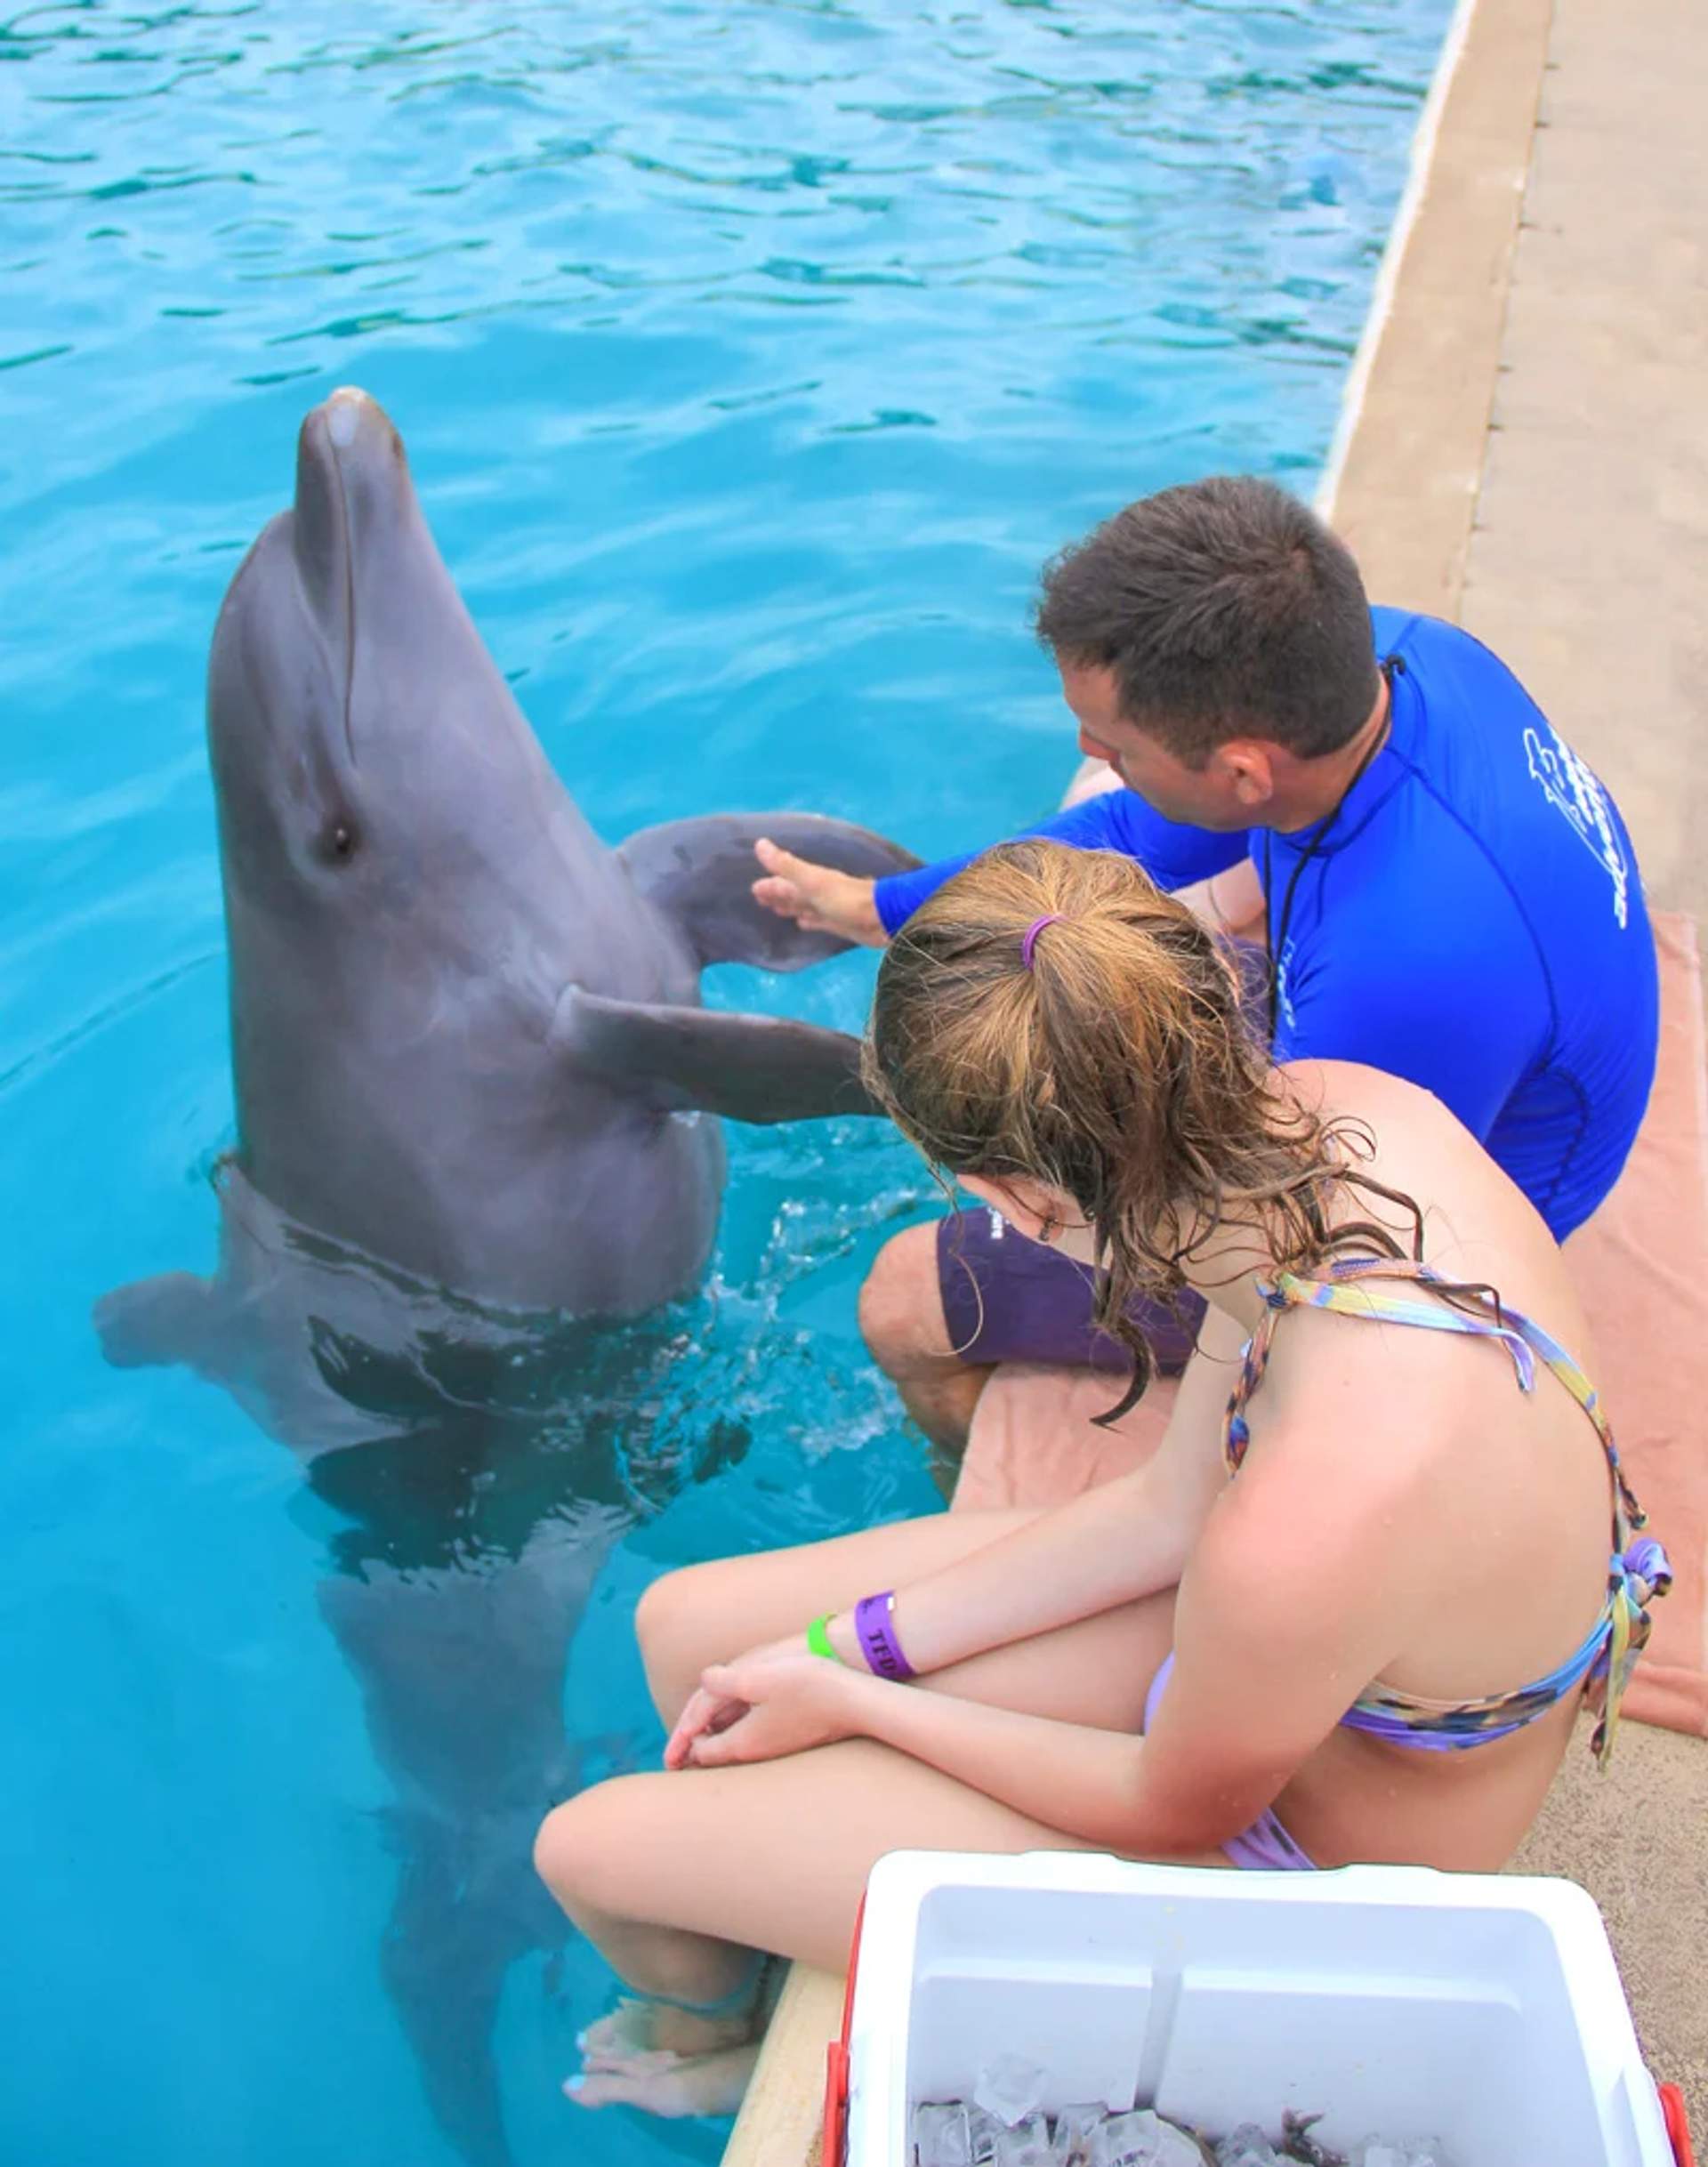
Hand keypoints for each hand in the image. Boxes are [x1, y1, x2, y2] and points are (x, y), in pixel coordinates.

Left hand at [664, 1651, 859, 1769]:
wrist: (856, 1703)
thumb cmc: (809, 1688)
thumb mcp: (759, 1678)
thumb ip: (724, 1681)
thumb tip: (704, 1680)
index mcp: (744, 1741)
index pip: (703, 1751)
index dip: (684, 1743)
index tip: (671, 1748)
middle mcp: (758, 1751)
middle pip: (717, 1756)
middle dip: (695, 1752)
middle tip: (676, 1758)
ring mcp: (776, 1747)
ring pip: (734, 1750)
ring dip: (715, 1745)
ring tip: (701, 1742)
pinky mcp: (790, 1739)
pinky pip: (752, 1743)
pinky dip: (735, 1738)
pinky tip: (740, 1725)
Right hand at [751, 838, 885, 945]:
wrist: (881, 917)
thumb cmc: (845, 899)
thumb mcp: (812, 880)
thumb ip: (787, 865)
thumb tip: (760, 843)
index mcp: (813, 880)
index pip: (786, 880)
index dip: (771, 884)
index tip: (754, 888)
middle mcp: (820, 892)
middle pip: (795, 893)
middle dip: (778, 894)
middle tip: (759, 897)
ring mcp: (830, 908)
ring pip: (805, 906)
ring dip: (791, 906)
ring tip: (776, 909)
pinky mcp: (839, 923)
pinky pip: (818, 920)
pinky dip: (809, 920)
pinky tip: (802, 923)